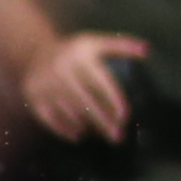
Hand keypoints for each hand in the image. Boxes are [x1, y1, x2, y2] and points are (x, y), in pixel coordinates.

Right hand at [20, 32, 149, 143]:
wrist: (34, 50)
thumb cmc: (73, 50)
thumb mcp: (95, 43)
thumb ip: (121, 46)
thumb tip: (147, 49)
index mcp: (80, 57)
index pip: (101, 83)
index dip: (114, 101)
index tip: (125, 117)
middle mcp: (62, 71)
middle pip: (86, 102)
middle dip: (103, 121)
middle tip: (118, 137)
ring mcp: (45, 85)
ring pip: (69, 111)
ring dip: (87, 125)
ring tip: (102, 135)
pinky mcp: (33, 96)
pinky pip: (48, 117)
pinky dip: (63, 129)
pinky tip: (78, 136)